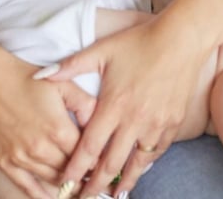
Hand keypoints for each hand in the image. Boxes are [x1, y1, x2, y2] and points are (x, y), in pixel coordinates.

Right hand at [0, 50, 96, 197]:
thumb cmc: (27, 80)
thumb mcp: (65, 85)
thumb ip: (86, 105)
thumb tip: (100, 123)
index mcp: (58, 129)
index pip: (85, 154)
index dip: (96, 159)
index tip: (105, 162)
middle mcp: (40, 148)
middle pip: (69, 171)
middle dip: (85, 175)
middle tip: (96, 179)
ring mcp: (21, 158)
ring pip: (51, 180)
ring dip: (67, 187)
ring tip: (79, 188)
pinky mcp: (6, 162)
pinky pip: (27, 187)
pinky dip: (42, 195)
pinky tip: (53, 197)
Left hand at [45, 15, 208, 196]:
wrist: (182, 39)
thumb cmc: (140, 42)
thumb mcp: (103, 50)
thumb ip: (70, 66)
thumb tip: (40, 76)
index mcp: (114, 105)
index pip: (89, 147)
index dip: (75, 169)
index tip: (65, 183)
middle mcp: (134, 120)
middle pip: (111, 163)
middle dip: (95, 185)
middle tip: (84, 198)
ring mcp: (156, 123)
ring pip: (136, 163)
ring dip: (123, 182)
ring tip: (113, 195)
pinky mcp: (174, 122)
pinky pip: (157, 151)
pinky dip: (146, 164)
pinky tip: (140, 169)